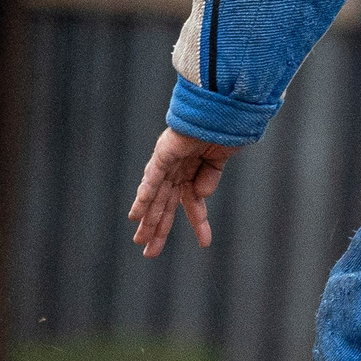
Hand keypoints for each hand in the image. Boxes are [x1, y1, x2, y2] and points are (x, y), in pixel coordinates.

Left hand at [128, 126, 238, 256]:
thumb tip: (199, 196)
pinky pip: (153, 179)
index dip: (199, 223)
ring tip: (140, 241)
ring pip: (156, 197)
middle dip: (158, 228)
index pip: (192, 202)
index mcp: (193, 170)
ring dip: (148, 220)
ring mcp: (168, 162)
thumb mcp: (219, 160)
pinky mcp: (164, 153)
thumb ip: (209, 178)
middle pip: (165, 204)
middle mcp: (177, 169)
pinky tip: (136, 215)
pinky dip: (144, 197)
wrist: (225, 109)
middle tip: (148, 251)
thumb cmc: (225, 127)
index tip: (205, 243)